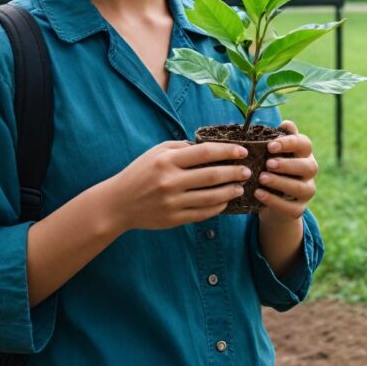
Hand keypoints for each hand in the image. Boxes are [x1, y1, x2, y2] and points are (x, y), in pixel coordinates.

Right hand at [109, 140, 250, 230]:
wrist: (118, 203)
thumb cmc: (139, 173)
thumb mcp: (155, 152)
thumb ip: (180, 147)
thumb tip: (207, 147)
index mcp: (167, 161)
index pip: (205, 152)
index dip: (227, 151)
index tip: (242, 151)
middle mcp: (171, 181)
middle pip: (212, 175)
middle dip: (235, 172)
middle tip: (248, 171)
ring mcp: (173, 202)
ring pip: (211, 197)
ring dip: (230, 191)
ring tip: (240, 187)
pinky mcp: (174, 219)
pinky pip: (203, 213)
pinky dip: (218, 207)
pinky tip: (225, 201)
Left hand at [255, 120, 317, 225]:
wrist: (271, 200)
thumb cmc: (271, 168)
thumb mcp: (273, 153)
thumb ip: (278, 138)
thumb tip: (286, 123)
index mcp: (303, 154)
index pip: (304, 144)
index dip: (289, 143)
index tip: (270, 146)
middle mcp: (309, 172)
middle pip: (309, 167)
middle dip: (288, 165)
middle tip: (268, 164)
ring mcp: (306, 191)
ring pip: (302, 188)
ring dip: (281, 182)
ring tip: (261, 178)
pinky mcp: (298, 210)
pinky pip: (291, 208)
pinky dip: (274, 201)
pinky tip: (259, 194)